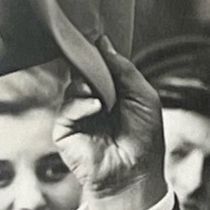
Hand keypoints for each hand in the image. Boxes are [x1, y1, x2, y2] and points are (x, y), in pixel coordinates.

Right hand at [53, 37, 167, 209]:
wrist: (135, 173)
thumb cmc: (144, 138)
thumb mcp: (143, 96)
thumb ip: (124, 69)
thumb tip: (103, 42)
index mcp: (112, 91)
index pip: (99, 64)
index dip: (97, 52)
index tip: (95, 35)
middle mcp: (93, 100)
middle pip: (83, 70)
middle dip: (90, 63)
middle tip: (94, 56)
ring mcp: (77, 114)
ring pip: (74, 85)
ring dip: (89, 84)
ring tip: (104, 95)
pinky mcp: (65, 130)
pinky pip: (68, 107)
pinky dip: (82, 103)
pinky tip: (96, 108)